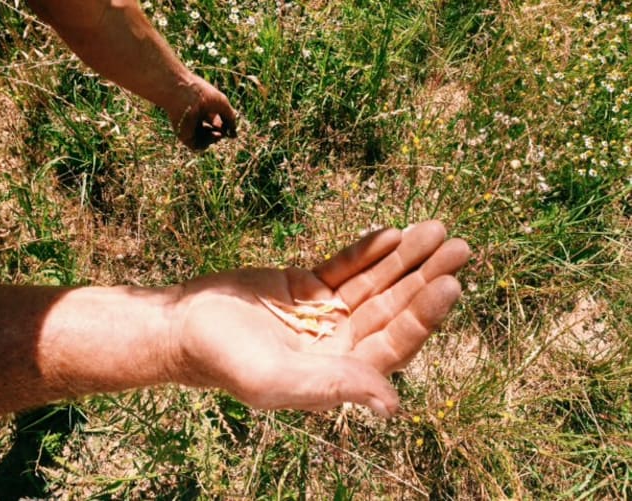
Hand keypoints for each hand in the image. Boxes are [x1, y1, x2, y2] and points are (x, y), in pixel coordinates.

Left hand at [170, 74, 236, 149]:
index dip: (225, 123)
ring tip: (218, 133)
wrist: (184, 95)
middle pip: (212, 131)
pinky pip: (199, 146)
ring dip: (215, 138)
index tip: (229, 123)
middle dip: (220, 132)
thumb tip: (233, 135)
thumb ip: (230, 119)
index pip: (216, 121)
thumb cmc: (202, 94)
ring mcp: (190, 128)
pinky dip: (209, 142)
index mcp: (202, 108)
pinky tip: (212, 134)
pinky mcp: (185, 136)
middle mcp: (195, 119)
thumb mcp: (222, 104)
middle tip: (222, 129)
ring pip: (206, 139)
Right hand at [170, 221, 470, 416]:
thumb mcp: (275, 378)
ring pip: (375, 283)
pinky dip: (369, 250)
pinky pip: (346, 266)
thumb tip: (391, 403)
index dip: (423, 315)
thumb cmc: (223, 357)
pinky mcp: (308, 287)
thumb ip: (332, 386)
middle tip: (459, 246)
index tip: (450, 283)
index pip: (392, 343)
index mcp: (337, 374)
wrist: (183, 324)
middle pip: (392, 308)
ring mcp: (325, 314)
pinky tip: (393, 234)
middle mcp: (338, 345)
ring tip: (436, 229)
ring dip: (405, 257)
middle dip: (424, 277)